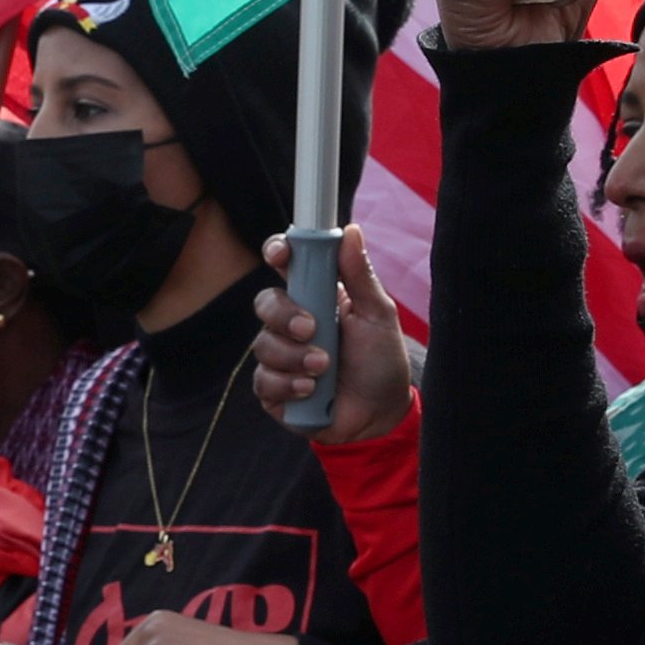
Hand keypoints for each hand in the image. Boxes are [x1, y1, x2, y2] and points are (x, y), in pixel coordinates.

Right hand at [250, 230, 412, 444]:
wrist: (382, 415)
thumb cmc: (382, 360)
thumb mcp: (378, 314)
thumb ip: (360, 275)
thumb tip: (350, 230)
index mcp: (316, 296)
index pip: (285, 265)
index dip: (277, 253)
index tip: (281, 254)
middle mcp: (292, 323)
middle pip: (265, 303)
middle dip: (284, 315)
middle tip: (312, 330)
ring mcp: (281, 356)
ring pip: (263, 345)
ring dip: (295, 358)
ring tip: (325, 369)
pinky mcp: (274, 390)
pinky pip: (263, 381)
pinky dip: (288, 385)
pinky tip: (311, 391)